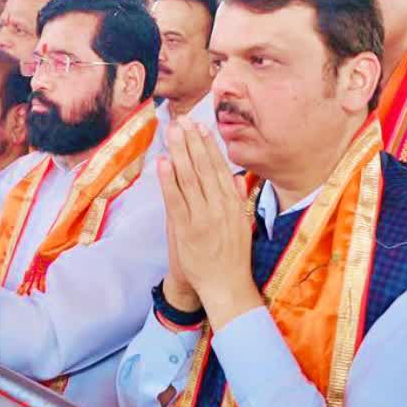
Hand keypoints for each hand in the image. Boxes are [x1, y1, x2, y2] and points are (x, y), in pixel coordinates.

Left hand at [158, 118, 260, 331]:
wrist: (226, 287)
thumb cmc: (233, 256)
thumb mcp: (242, 225)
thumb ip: (238, 200)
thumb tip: (238, 177)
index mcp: (234, 204)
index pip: (220, 168)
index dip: (209, 146)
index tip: (201, 127)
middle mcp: (220, 207)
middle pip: (205, 168)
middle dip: (192, 142)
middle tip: (183, 120)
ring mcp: (203, 218)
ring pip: (190, 178)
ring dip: (180, 152)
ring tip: (172, 132)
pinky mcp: (186, 230)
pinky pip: (176, 200)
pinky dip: (169, 180)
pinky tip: (163, 162)